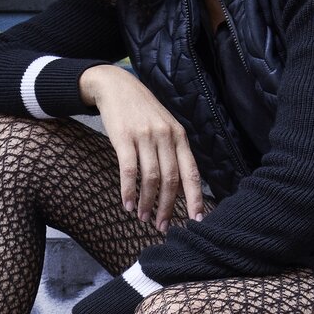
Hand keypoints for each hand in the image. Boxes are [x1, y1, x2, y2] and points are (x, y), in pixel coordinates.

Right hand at [81, 65, 205, 232]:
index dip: (195, 198)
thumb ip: (173, 155)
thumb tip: (180, 189)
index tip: (197, 220)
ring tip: (144, 218)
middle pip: (171, 179)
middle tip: (163, 227)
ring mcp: (145, 136)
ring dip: (148, 203)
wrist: (116, 86)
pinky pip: (129, 170)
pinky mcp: (124, 137)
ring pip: (151, 178)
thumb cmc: (142, 112)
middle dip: (168, 207)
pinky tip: (127, 204)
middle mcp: (166, 136)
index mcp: (179, 136)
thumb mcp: (164, 128)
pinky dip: (128, 190)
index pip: (191, 172)